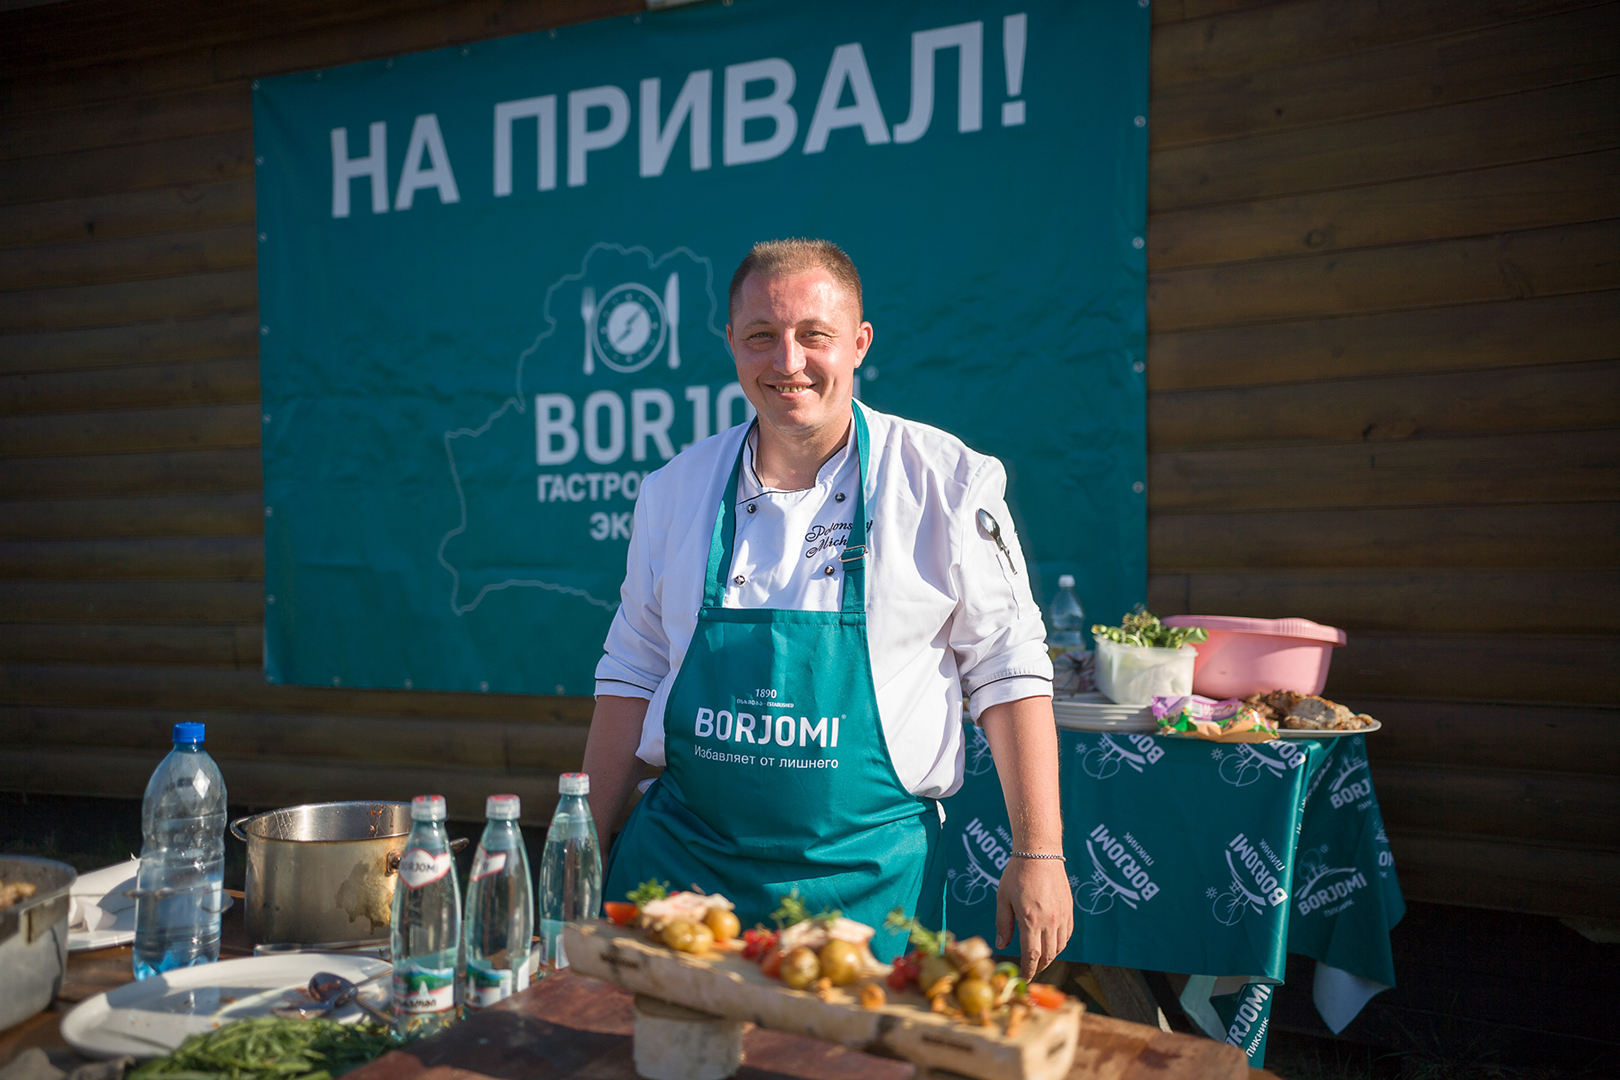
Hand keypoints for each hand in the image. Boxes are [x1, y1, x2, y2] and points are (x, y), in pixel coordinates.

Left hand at [995, 856, 1073, 979]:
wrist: (1040, 853)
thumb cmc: (1017, 873)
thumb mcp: (1003, 898)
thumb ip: (1003, 924)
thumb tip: (1002, 945)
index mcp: (1030, 920)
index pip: (1032, 956)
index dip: (1028, 971)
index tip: (1023, 979)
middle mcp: (1049, 921)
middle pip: (1048, 956)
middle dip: (1038, 967)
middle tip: (1030, 971)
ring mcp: (1062, 916)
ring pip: (1060, 948)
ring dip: (1050, 957)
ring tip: (1039, 959)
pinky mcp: (1069, 910)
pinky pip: (1067, 935)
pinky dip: (1060, 944)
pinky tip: (1051, 943)